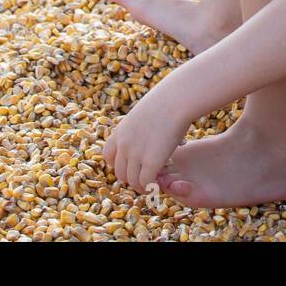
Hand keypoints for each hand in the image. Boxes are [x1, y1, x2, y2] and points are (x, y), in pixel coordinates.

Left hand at [102, 80, 191, 194]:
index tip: (132, 165)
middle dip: (131, 178)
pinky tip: (159, 185)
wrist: (177, 99)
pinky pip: (146, 183)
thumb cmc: (168, 100)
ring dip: (142, 185)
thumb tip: (148, 128)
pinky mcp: (151, 162)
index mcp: (120, 131)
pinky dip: (151, 187)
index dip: (119, 164)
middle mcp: (123, 144)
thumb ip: (141, 125)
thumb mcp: (145, 112)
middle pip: (119, 172)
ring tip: (154, 184)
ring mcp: (135, 154)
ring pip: (132, 181)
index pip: (108, 156)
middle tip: (146, 177)